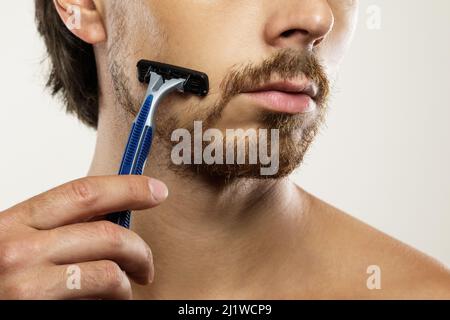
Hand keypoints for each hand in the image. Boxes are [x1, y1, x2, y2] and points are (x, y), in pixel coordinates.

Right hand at [0, 175, 167, 299]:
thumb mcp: (13, 244)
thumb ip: (53, 231)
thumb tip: (109, 219)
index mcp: (13, 223)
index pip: (82, 192)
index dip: (127, 188)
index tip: (156, 191)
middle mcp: (17, 248)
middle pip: (106, 233)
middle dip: (139, 248)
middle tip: (146, 263)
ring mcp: (25, 284)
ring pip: (108, 270)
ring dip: (128, 281)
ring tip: (126, 290)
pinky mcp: (35, 309)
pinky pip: (95, 297)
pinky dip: (113, 300)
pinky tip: (107, 303)